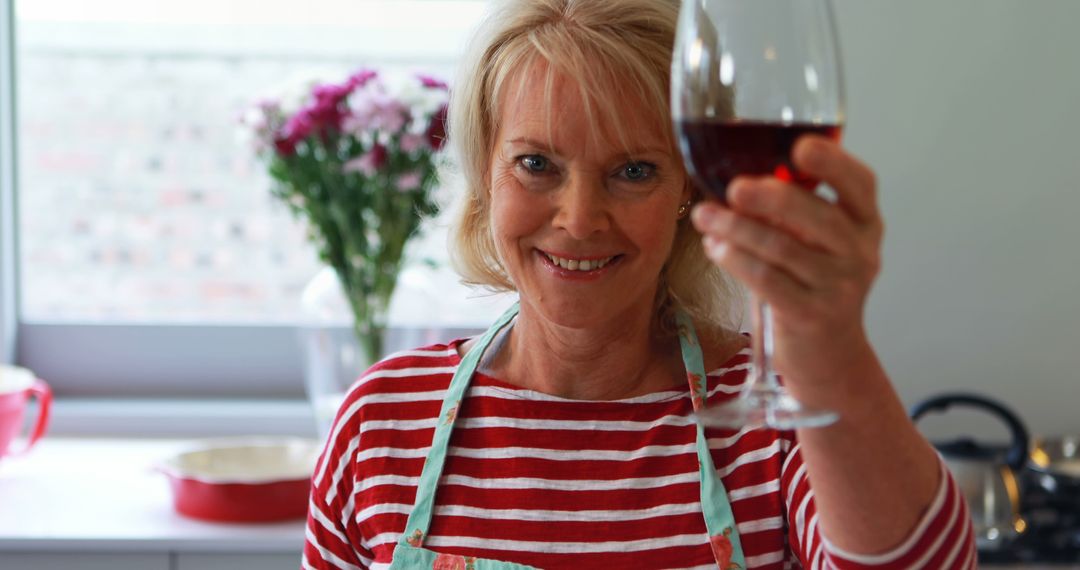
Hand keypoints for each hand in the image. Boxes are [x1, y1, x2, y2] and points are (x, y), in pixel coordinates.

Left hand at [690, 136, 883, 389]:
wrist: (827, 356)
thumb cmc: (811, 285)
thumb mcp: (815, 242)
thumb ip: (793, 210)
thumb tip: (736, 176)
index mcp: (864, 223)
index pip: (861, 183)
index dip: (834, 162)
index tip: (801, 147)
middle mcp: (859, 252)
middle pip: (817, 215)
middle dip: (770, 197)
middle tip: (733, 188)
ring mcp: (838, 287)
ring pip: (782, 248)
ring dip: (736, 228)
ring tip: (705, 216)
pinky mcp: (811, 315)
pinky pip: (767, 280)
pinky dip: (735, 259)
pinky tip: (714, 247)